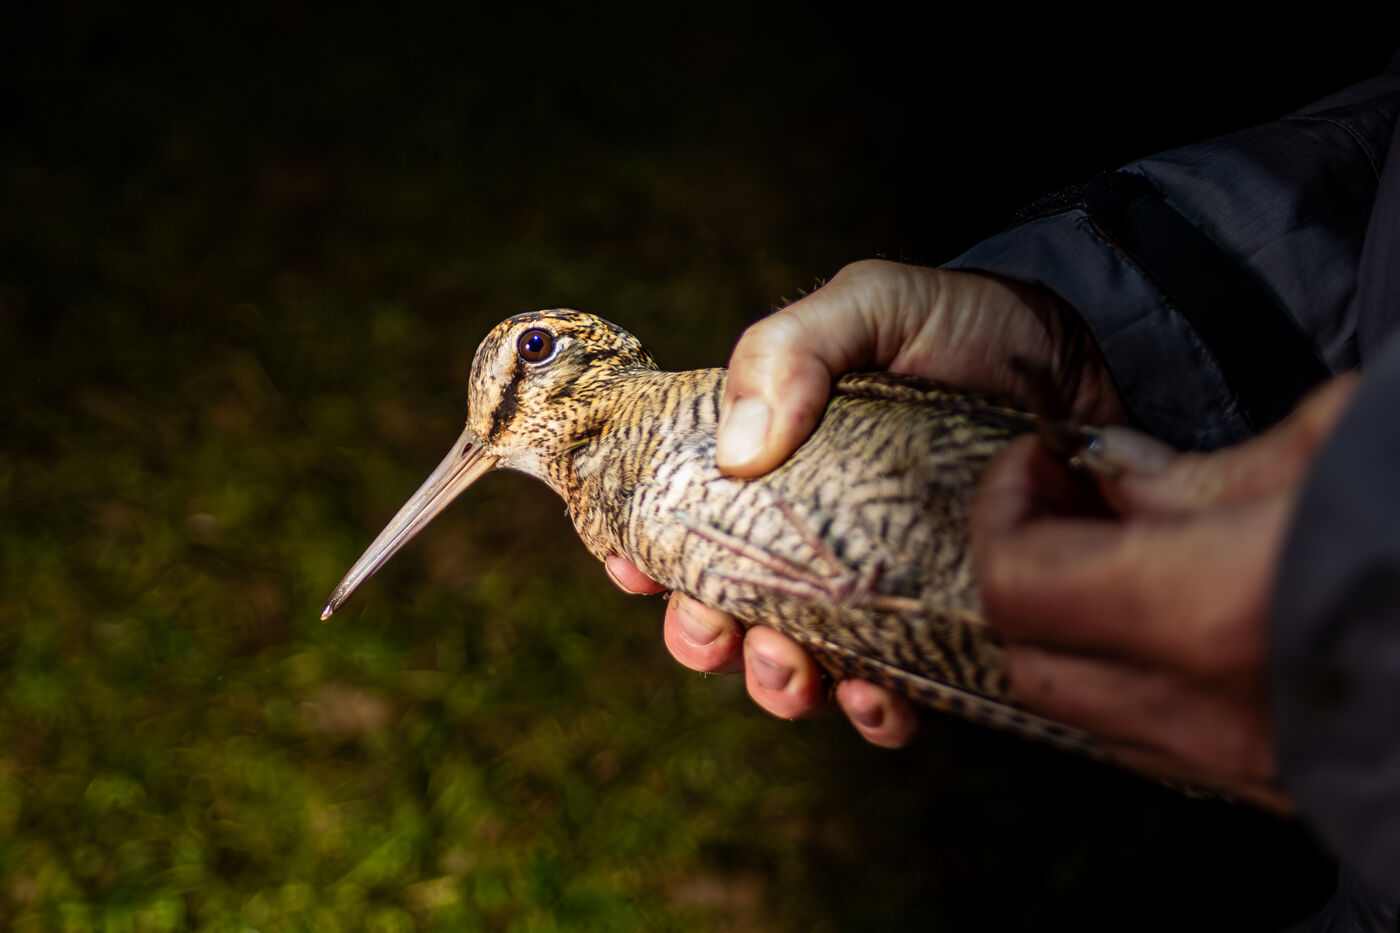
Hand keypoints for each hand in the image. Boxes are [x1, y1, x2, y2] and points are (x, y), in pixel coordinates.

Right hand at [608, 259, 1122, 745]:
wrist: (1096, 363)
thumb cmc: (971, 326)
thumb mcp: (873, 305)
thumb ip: (792, 348)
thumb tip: (737, 453)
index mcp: (774, 458)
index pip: (678, 512)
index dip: (640, 547)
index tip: (632, 565)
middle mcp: (811, 529)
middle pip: (721, 605)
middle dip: (702, 634)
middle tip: (719, 628)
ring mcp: (874, 584)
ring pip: (794, 662)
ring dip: (775, 683)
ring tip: (795, 671)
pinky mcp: (942, 625)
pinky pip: (890, 691)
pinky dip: (869, 710)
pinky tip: (876, 695)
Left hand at [972, 375, 1356, 807]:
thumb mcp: (1340, 445)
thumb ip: (1204, 474)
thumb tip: (1116, 475)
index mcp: (1214, 610)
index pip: (1021, 582)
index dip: (1005, 511)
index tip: (1036, 459)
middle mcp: (1212, 708)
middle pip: (1030, 660)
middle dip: (1021, 572)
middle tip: (1066, 499)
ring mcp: (1247, 763)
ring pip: (1085, 711)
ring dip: (1068, 630)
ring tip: (1115, 548)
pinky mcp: (1285, 784)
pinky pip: (1156, 739)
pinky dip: (1128, 676)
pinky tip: (1170, 612)